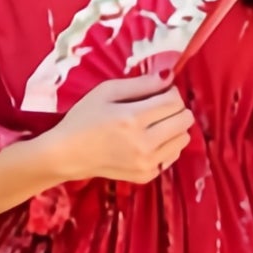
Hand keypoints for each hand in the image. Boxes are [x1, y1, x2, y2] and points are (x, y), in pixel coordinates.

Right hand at [41, 75, 192, 189]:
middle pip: (185, 120)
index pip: (174, 101)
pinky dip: (167, 146)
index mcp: (132, 118)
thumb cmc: (83, 118)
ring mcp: (146, 163)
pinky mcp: (146, 175)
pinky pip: (173, 156)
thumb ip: (140, 83)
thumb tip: (169, 76)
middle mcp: (143, 143)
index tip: (159, 92)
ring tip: (155, 124)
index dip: (171, 92)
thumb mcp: (105, 91)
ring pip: (183, 139)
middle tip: (159, 107)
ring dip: (174, 128)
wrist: (67, 155)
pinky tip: (149, 141)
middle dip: (176, 109)